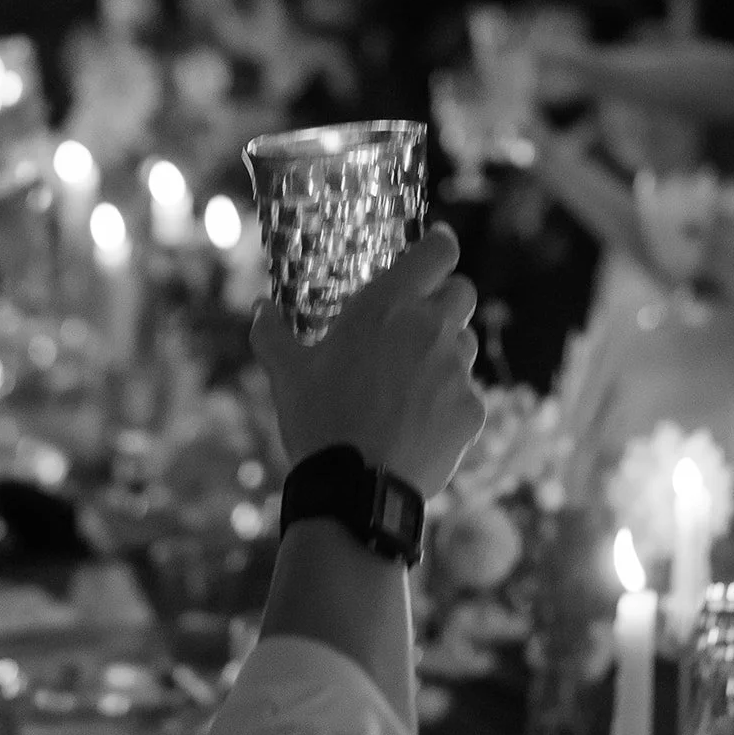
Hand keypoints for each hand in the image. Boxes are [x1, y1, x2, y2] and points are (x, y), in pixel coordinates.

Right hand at [250, 224, 485, 498]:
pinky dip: (449, 403)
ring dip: (447, 350)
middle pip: (462, 292)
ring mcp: (457, 371)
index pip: (439, 251)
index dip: (440, 246)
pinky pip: (468, 395)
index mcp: (387, 306)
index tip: (435, 247)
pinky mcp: (472, 411)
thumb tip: (261, 309)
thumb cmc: (318, 421)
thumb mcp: (285, 373)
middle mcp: (431, 329)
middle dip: (445, 298)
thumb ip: (272, 333)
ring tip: (411, 379)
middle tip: (417, 319)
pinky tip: (419, 424)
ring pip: (466, 344)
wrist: (356, 488)